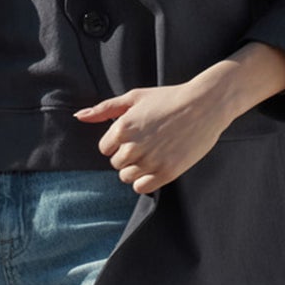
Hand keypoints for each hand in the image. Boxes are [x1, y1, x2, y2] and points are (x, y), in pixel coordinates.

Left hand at [73, 81, 233, 191]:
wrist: (205, 105)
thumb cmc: (169, 98)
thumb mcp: (134, 97)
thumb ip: (104, 109)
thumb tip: (78, 116)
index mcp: (122, 127)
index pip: (105, 149)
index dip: (119, 143)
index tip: (136, 134)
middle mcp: (133, 146)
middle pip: (116, 164)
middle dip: (128, 155)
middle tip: (148, 142)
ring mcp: (150, 161)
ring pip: (126, 177)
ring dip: (136, 169)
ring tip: (154, 153)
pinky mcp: (166, 172)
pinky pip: (141, 188)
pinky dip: (145, 181)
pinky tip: (156, 166)